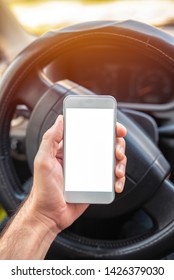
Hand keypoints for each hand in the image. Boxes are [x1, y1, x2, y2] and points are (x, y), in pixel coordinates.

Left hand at [29, 115, 126, 233]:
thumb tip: (61, 120)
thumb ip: (50, 139)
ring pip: (112, 161)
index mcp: (69, 150)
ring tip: (117, 171)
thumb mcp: (43, 161)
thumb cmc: (43, 190)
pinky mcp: (95, 185)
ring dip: (121, 163)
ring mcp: (90, 172)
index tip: (115, 128)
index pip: (89, 132)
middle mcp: (81, 158)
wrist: (49, 216)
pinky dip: (118, 180)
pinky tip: (116, 184)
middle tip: (118, 152)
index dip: (105, 128)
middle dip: (117, 146)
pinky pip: (111, 179)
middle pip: (106, 145)